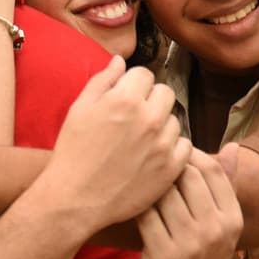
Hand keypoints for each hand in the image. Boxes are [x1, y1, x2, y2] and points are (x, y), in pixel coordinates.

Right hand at [37, 56, 190, 234]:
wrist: (76, 197)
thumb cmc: (73, 151)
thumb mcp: (80, 108)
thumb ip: (103, 80)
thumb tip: (120, 61)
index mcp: (125, 98)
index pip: (145, 74)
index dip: (133, 84)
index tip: (124, 97)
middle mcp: (149, 118)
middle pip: (165, 93)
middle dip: (151, 100)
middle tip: (134, 117)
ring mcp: (163, 144)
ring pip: (175, 120)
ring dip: (162, 125)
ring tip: (141, 140)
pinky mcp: (171, 168)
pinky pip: (185, 146)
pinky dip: (172, 147)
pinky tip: (153, 155)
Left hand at [135, 149, 243, 258]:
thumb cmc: (199, 256)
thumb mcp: (221, 225)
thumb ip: (225, 185)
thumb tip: (234, 146)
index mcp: (233, 219)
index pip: (213, 170)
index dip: (191, 154)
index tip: (174, 152)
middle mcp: (216, 231)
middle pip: (187, 176)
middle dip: (167, 168)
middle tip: (153, 169)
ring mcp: (190, 244)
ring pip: (164, 192)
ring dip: (150, 186)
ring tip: (143, 186)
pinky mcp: (163, 254)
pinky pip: (145, 214)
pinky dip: (137, 206)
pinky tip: (133, 205)